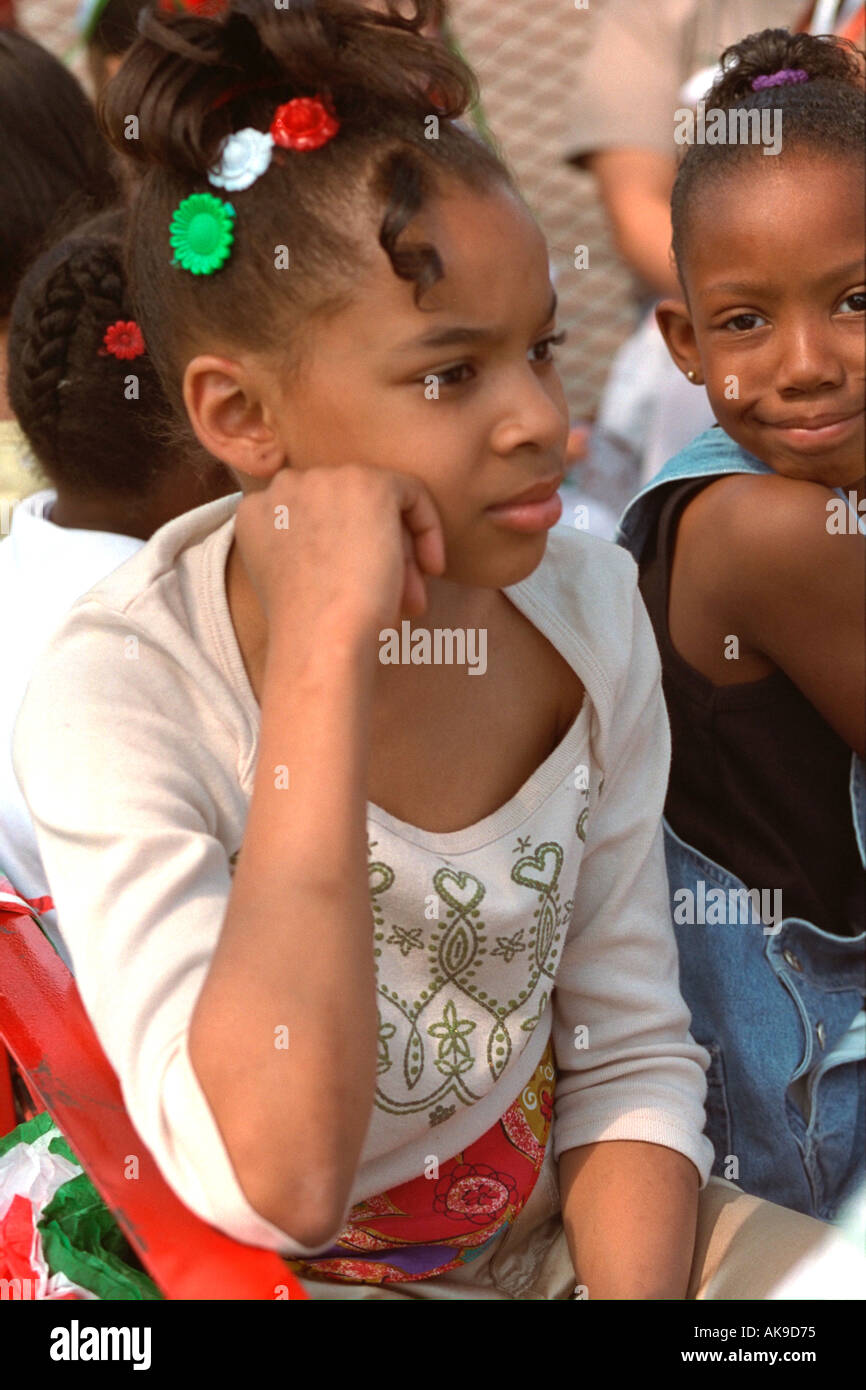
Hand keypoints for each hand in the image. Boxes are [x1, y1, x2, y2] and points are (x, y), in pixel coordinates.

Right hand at [233, 463, 445, 641]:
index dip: (344, 553)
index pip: (312, 518)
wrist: (321, 638)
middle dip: (376, 556)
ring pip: (376, 507)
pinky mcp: (369, 484)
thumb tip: (361, 551)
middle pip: (345, 511)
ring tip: (412, 600)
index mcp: (257, 512)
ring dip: (397, 554)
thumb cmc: (310, 630)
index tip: (363, 588)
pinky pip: (410, 494)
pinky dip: (427, 528)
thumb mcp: (297, 581)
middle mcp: (285, 486)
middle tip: (401, 602)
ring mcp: (326, 479)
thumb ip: (310, 551)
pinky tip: (431, 568)